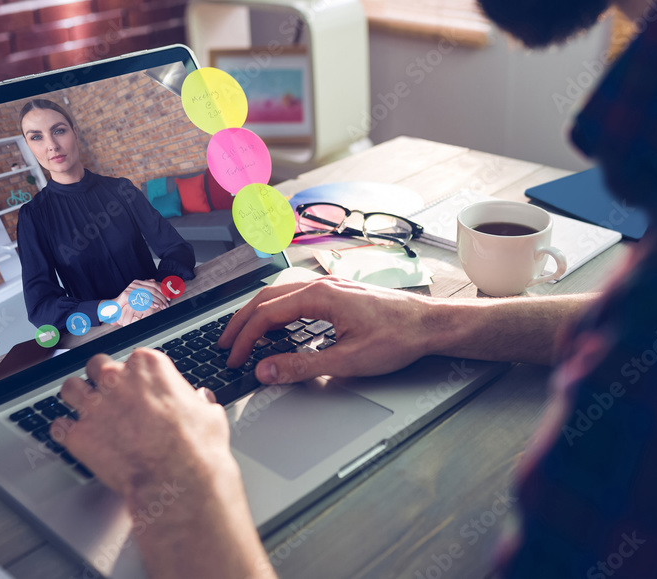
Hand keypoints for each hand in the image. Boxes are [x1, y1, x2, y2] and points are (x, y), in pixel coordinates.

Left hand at [52, 349, 272, 577]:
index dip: (135, 376)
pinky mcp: (79, 435)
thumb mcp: (208, 413)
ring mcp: (94, 406)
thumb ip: (197, 401)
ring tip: (83, 409)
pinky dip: (64, 432)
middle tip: (110, 395)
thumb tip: (199, 400)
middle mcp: (117, 379)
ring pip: (70, 388)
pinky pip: (58, 426)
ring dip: (76, 398)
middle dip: (102, 379)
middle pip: (97, 365)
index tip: (139, 387)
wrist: (177, 480)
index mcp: (149, 366)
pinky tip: (71, 437)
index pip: (134, 358)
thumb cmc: (196, 446)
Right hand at [113, 279, 169, 325]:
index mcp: (139, 282)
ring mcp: (130, 288)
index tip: (169, 297)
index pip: (155, 284)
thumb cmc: (126, 302)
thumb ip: (146, 289)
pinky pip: (141, 298)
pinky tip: (155, 306)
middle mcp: (135, 283)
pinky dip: (150, 302)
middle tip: (167, 304)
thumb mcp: (138, 295)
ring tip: (162, 306)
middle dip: (162, 296)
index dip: (163, 290)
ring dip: (158, 300)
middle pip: (153, 288)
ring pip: (149, 292)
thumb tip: (154, 282)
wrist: (113, 306)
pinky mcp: (126, 295)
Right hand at [219, 277, 438, 384]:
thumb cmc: (399, 337)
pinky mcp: (338, 295)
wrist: (430, 325)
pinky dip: (277, 312)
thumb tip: (267, 370)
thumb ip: (302, 366)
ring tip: (244, 336)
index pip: (266, 315)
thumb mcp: (348, 360)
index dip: (244, 339)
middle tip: (225, 346)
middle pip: (266, 299)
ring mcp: (330, 287)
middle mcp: (322, 285)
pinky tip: (277, 326)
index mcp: (319, 296)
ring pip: (280, 295)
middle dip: (241, 323)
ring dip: (258, 315)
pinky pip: (296, 298)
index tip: (233, 359)